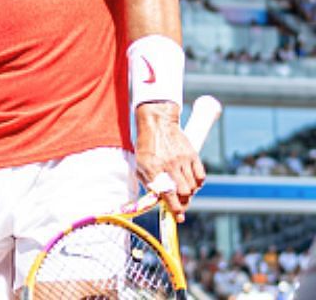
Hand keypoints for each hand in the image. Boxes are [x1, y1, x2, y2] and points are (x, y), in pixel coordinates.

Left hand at [134, 102, 205, 221]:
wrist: (157, 123)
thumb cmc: (146, 145)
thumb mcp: (139, 163)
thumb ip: (147, 181)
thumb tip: (156, 200)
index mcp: (153, 168)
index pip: (167, 193)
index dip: (174, 208)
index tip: (179, 218)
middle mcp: (169, 165)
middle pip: (184, 192)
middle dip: (183, 202)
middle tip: (181, 204)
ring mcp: (182, 160)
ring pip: (193, 186)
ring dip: (190, 193)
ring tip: (184, 191)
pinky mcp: (193, 155)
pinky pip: (201, 176)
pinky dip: (198, 183)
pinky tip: (192, 182)